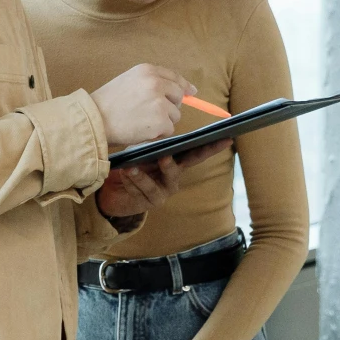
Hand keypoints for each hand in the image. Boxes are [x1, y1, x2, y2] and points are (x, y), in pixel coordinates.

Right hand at [92, 63, 194, 148]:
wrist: (93, 120)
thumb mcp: (128, 81)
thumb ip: (152, 82)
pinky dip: (158, 133)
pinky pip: (169, 129)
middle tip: (150, 113)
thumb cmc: (107, 103)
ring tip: (140, 121)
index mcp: (147, 71)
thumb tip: (187, 91)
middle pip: (178, 97)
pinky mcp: (161, 122)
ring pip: (175, 115)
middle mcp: (156, 84)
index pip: (174, 77)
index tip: (190, 92)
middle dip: (169, 106)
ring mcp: (160, 103)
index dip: (183, 86)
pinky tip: (141, 130)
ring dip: (162, 121)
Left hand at [93, 139, 231, 220]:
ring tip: (131, 168)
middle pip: (180, 169)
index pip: (195, 153)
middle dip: (171, 164)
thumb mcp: (139, 152)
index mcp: (175, 162)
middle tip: (163, 157)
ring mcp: (164, 191)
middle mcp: (173, 177)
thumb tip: (152, 137)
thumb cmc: (130, 165)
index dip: (211, 147)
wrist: (113, 190)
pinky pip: (143, 191)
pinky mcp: (151, 202)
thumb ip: (149, 146)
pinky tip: (125, 174)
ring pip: (156, 184)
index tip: (226, 138)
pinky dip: (133, 181)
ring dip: (142, 175)